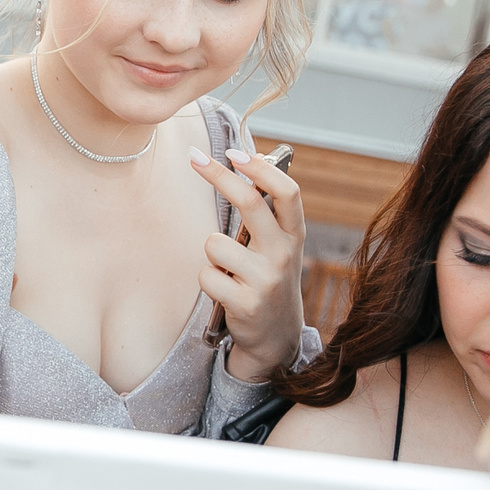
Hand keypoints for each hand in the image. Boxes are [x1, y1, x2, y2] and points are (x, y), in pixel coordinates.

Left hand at [191, 145, 305, 383]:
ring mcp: (266, 279)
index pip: (287, 192)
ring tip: (228, 271)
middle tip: (194, 158)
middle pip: (250, 202)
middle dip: (218, 175)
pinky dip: (208, 280)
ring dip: (212, 253)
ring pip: (215, 243)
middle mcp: (284, 254)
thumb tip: (244, 164)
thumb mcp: (279, 247)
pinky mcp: (245, 303)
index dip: (261, 169)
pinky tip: (224, 291)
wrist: (275, 337)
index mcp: (294, 235)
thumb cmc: (269, 279)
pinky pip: (206, 274)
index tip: (234, 152)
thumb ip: (267, 214)